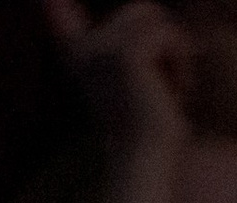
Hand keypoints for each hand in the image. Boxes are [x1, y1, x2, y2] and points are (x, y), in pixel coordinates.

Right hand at [44, 0, 194, 202]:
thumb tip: (168, 48)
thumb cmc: (150, 121)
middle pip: (142, 10)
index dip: (57, 12)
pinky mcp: (125, 54)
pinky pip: (168, 35)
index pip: (68, 26)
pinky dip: (180, 61)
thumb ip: (150, 43)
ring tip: (167, 88)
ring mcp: (103, 51)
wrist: (146, 154)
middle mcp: (87, 52)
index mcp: (84, 58)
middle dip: (164, 40)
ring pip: (158, 21)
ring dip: (175, 53)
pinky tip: (170, 91)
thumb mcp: (145, 76)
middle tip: (164, 80)